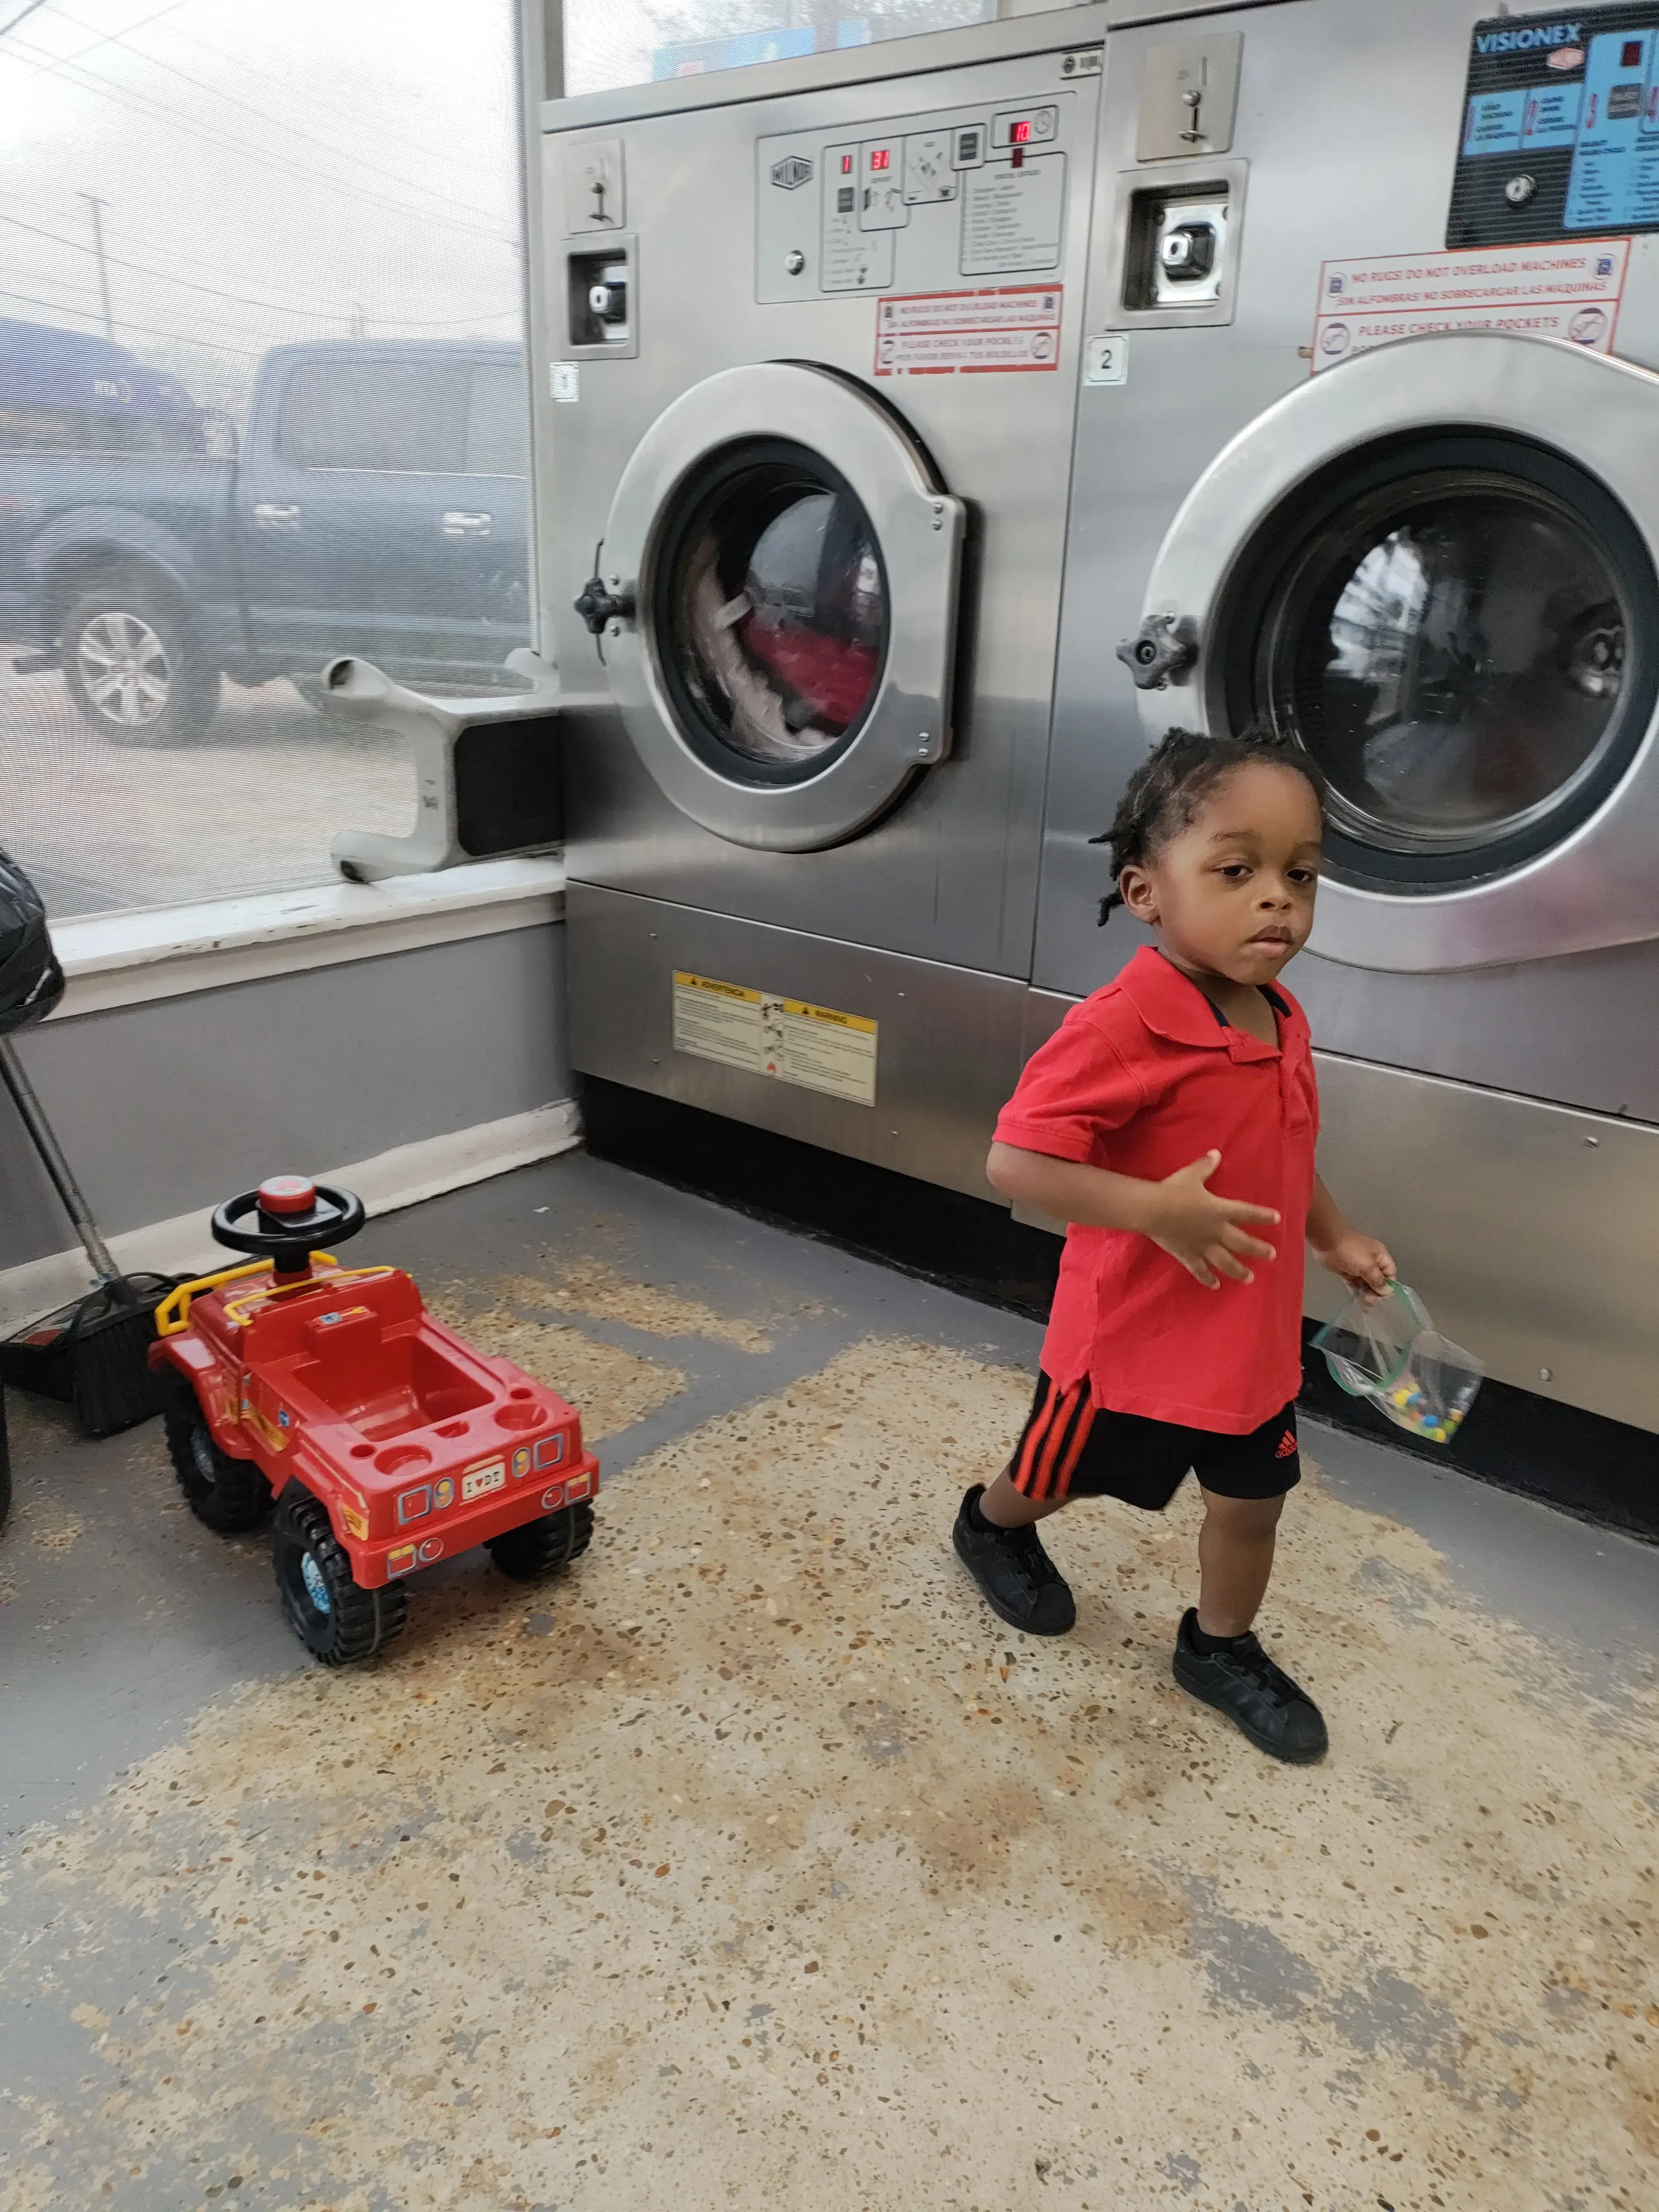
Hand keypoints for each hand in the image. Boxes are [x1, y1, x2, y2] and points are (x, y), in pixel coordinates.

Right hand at [1147, 1149, 1279, 1290]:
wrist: (1152, 1209)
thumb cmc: (1174, 1190)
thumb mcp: (1192, 1174)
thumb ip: (1206, 1165)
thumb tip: (1217, 1154)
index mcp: (1220, 1210)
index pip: (1246, 1213)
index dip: (1262, 1216)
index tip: (1277, 1219)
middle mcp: (1215, 1231)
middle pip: (1241, 1242)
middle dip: (1258, 1249)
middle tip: (1271, 1255)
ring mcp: (1202, 1245)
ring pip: (1225, 1261)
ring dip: (1238, 1270)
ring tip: (1249, 1278)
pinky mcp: (1187, 1255)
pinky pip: (1199, 1269)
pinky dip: (1207, 1278)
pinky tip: (1215, 1285)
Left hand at [1317, 1229, 1395, 1298]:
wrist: (1327, 1242)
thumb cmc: (1351, 1252)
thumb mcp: (1368, 1266)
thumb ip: (1378, 1280)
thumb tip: (1387, 1291)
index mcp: (1380, 1256)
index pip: (1390, 1273)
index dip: (1389, 1286)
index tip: (1386, 1298)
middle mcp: (1371, 1262)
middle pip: (1378, 1280)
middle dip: (1377, 1291)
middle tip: (1371, 1302)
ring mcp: (1358, 1267)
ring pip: (1366, 1283)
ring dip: (1366, 1293)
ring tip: (1365, 1305)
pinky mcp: (1346, 1271)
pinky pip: (1354, 1283)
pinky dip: (1356, 1291)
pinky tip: (1358, 1300)